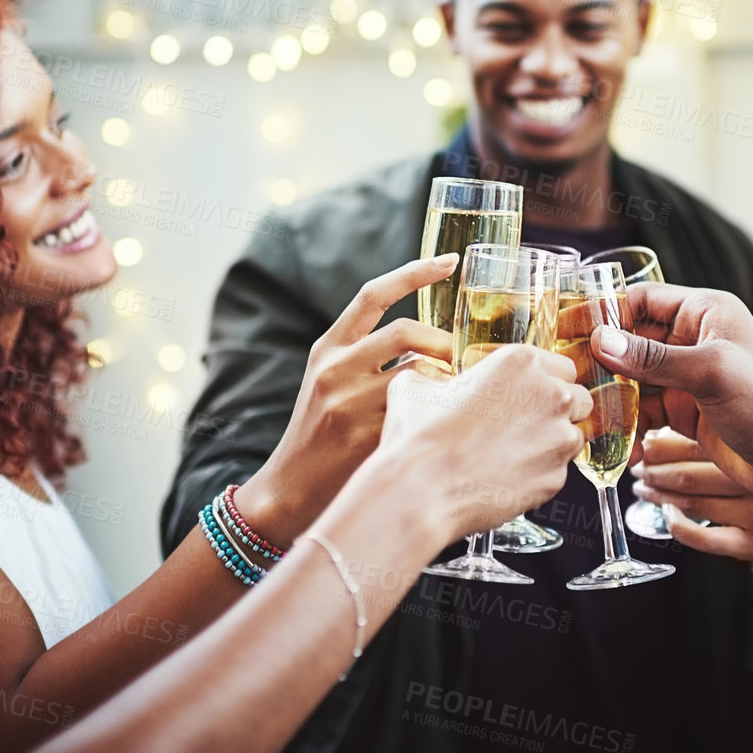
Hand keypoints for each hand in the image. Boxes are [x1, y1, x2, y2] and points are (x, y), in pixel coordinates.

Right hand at [237, 255, 459, 543]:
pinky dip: (438, 412)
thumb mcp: (330, 382)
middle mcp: (334, 368)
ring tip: (458, 396)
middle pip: (407, 330)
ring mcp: (349, 401)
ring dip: (447, 380)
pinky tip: (446, 425)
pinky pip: (419, 411)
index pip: (373, 294)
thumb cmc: (321, 435)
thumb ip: (368, 357)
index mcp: (327, 348)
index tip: (449, 261)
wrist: (288, 491)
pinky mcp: (366, 435)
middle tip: (464, 362)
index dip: (414, 272)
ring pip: (420, 372)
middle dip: (445, 342)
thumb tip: (436, 344)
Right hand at [382, 344, 590, 539]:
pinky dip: (541, 474)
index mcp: (520, 363)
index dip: (544, 382)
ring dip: (552, 442)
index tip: (528, 394)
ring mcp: (557, 438)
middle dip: (556, 411)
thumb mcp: (415, 387)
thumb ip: (433, 376)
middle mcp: (549, 395)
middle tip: (525, 424)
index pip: (561, 365)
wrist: (420, 490)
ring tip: (515, 453)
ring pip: (572, 436)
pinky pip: (559, 472)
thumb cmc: (419, 438)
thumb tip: (425, 380)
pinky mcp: (557, 477)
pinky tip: (510, 476)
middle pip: (576, 398)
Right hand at [590, 283, 752, 503]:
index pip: (642, 300)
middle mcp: (694, 340)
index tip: (569, 327)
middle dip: (601, 356)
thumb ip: (653, 358)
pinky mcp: (684, 411)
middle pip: (632, 339)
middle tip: (566, 372)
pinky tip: (612, 437)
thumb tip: (602, 340)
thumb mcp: (710, 373)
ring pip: (634, 377)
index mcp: (706, 313)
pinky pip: (644, 409)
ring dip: (610, 392)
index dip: (604, 312)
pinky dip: (627, 421)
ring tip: (582, 407)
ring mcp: (688, 377)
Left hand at [634, 428, 752, 583]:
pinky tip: (667, 515)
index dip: (662, 444)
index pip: (698, 441)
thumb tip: (666, 430)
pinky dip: (678, 526)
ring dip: (660, 495)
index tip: (645, 443)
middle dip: (655, 470)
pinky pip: (706, 538)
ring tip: (643, 489)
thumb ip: (725, 441)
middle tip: (638, 468)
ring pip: (694, 503)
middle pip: (692, 472)